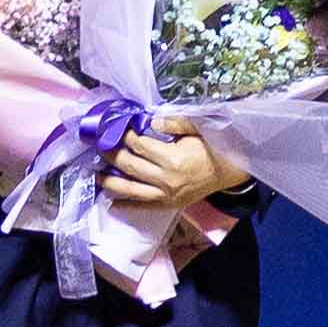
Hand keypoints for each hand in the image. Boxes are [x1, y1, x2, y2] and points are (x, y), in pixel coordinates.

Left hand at [99, 125, 228, 217]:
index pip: (139, 145)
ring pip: (131, 189)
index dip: (125, 135)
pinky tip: (112, 201)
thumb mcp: (199, 129)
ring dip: (111, 181)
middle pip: (130, 165)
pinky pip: (143, 205)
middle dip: (112, 154)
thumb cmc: (214, 147)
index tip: (115, 127)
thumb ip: (176, 123)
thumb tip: (151, 121)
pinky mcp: (168, 205)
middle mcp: (166, 179)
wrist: (231, 172)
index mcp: (173, 158)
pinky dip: (126, 204)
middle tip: (100, 145)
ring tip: (96, 174)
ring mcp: (166, 195)